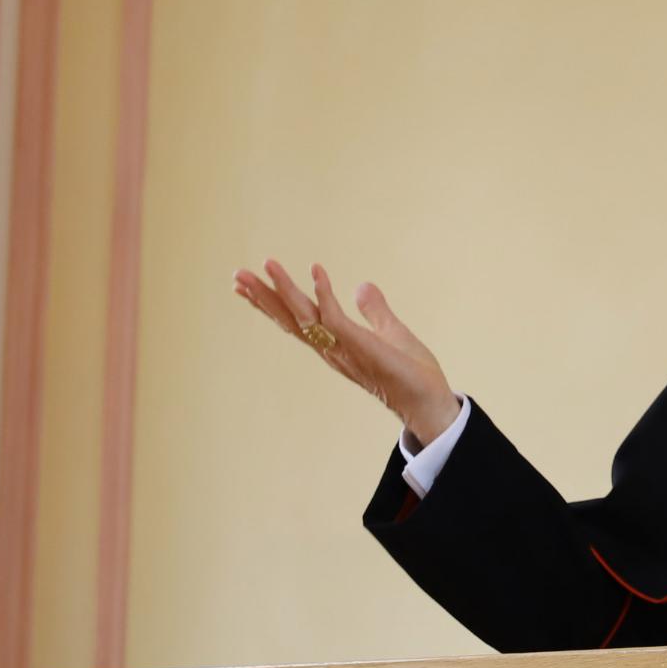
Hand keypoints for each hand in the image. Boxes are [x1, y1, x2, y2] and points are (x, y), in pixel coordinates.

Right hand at [233, 259, 461, 442]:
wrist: (430, 402)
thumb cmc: (411, 373)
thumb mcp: (390, 332)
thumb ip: (374, 310)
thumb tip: (363, 286)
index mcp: (334, 343)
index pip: (296, 319)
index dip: (271, 302)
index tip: (247, 284)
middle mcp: (331, 348)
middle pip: (289, 318)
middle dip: (262, 297)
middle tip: (237, 275)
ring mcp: (343, 348)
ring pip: (304, 315)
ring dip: (284, 290)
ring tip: (265, 265)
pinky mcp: (360, 346)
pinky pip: (335, 317)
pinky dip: (325, 293)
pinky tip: (316, 270)